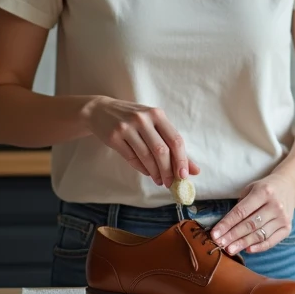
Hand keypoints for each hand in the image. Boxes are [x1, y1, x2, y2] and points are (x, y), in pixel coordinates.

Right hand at [84, 96, 198, 187]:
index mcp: (157, 114)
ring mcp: (127, 127)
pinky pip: (131, 158)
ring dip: (155, 173)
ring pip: (146, 156)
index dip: (182, 160)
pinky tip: (147, 172)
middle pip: (161, 150)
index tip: (185, 176)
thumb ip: (172, 144)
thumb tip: (193, 169)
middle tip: (170, 183)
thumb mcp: (153, 124)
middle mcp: (143, 119)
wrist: (100, 110)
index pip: (175, 140)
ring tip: (159, 180)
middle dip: (168, 170)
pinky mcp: (114, 137)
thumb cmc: (133, 119)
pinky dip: (142, 168)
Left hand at [211, 173, 294, 255]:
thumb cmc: (265, 189)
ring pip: (259, 234)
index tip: (215, 234)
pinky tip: (247, 250)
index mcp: (264, 192)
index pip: (241, 211)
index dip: (227, 224)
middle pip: (250, 225)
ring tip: (230, 249)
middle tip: (220, 244)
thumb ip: (240, 206)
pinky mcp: (287, 228)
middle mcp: (275, 205)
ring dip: (243, 243)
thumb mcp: (251, 189)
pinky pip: (271, 241)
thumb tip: (225, 228)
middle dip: (232, 236)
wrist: (289, 187)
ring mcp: (283, 218)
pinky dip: (259, 247)